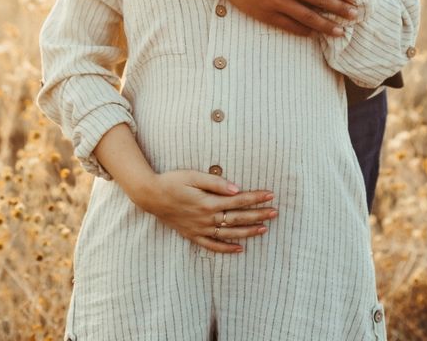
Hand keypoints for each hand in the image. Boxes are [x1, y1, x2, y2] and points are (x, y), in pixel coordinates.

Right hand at [138, 169, 277, 253]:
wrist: (151, 196)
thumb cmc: (172, 181)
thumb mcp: (193, 176)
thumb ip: (216, 183)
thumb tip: (237, 189)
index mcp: (208, 202)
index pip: (238, 201)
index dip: (255, 198)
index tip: (270, 195)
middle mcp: (206, 218)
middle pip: (238, 218)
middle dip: (258, 215)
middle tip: (275, 212)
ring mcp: (200, 229)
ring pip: (229, 234)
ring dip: (248, 232)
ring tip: (264, 229)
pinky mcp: (193, 235)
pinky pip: (213, 246)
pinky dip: (227, 248)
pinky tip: (240, 249)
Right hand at [211, 0, 357, 36]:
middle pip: (323, 0)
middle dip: (342, 9)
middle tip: (355, 15)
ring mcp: (277, 1)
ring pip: (309, 18)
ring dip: (328, 26)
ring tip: (340, 31)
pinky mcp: (266, 13)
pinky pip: (291, 26)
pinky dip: (304, 31)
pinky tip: (313, 34)